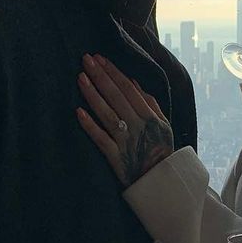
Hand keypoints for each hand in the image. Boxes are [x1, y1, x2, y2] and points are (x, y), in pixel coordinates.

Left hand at [76, 54, 173, 187]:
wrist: (162, 183)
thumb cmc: (160, 151)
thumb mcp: (163, 125)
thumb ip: (150, 103)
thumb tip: (133, 81)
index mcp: (150, 116)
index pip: (129, 89)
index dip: (113, 72)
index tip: (100, 59)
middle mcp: (138, 126)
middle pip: (116, 97)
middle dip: (101, 76)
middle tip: (86, 60)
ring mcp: (127, 142)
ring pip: (107, 114)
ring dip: (93, 95)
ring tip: (81, 78)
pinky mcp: (117, 158)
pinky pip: (101, 139)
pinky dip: (90, 126)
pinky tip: (78, 112)